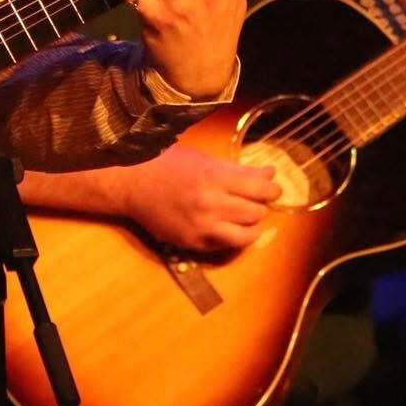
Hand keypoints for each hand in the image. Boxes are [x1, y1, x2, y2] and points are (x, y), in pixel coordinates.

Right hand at [112, 146, 281, 252]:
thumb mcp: (204, 159)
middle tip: (257, 201)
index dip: (272, 190)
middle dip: (262, 206)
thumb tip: (270, 173)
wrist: (132, 184)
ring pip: (247, 235)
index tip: (272, 189)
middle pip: (257, 212)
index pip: (261, 189)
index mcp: (215, 178)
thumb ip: (237, 169)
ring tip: (247, 218)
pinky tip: (229, 227)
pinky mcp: (194, 243)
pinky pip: (226, 246)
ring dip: (252, 226)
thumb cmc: (168, 165)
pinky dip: (234, 237)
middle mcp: (211, 204)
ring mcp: (202, 227)